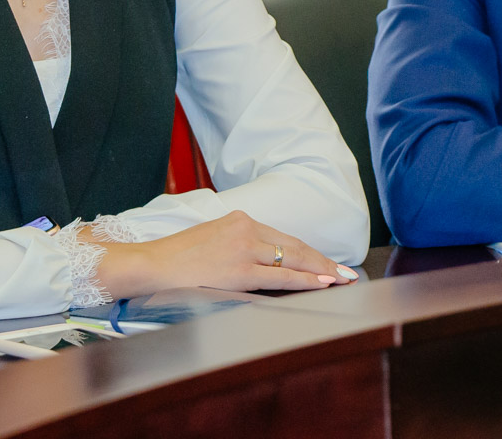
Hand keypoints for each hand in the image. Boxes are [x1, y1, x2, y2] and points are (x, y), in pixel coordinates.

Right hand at [90, 211, 351, 298]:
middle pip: (294, 246)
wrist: (154, 263)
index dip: (309, 251)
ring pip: (292, 259)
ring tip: (341, 279)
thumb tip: (265, 256)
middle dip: (323, 260)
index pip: (284, 237)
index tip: (328, 261)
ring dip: (320, 270)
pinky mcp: (239, 270)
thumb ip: (239, 241)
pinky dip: (304, 279)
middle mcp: (246, 229)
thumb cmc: (179, 256)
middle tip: (347, 271)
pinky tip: (321, 282)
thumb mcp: (213, 236)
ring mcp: (244, 248)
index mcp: (240, 218)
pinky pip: (279, 276)